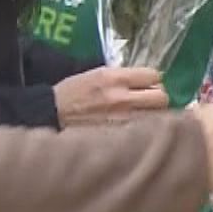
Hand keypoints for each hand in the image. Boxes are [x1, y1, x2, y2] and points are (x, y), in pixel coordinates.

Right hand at [54, 66, 168, 125]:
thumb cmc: (73, 92)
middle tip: (149, 101)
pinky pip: (144, 133)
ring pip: (158, 118)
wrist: (50, 115)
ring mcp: (122, 120)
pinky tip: (137, 130)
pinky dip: (145, 131)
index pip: (154, 75)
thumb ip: (124, 76)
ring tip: (144, 116)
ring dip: (155, 116)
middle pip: (162, 97)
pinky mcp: (118, 138)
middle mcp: (121, 98)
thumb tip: (149, 80)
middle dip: (158, 98)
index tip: (148, 85)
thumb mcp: (97, 73)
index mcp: (114, 78)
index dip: (153, 80)